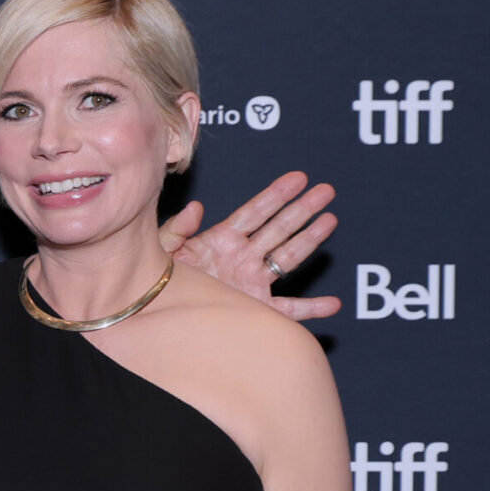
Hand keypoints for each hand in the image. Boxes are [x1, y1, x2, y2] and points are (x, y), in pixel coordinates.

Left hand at [160, 171, 341, 320]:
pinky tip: (332, 304)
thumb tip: (197, 208)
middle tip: (326, 191)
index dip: (276, 195)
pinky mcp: (256, 309)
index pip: (254, 212)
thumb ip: (177, 229)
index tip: (298, 178)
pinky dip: (311, 310)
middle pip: (279, 229)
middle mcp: (242, 257)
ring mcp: (252, 282)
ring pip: (288, 258)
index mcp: (221, 239)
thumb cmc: (157, 279)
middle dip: (303, 210)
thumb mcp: (164, 250)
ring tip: (331, 220)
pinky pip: (288, 310)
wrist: (156, 312)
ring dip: (310, 241)